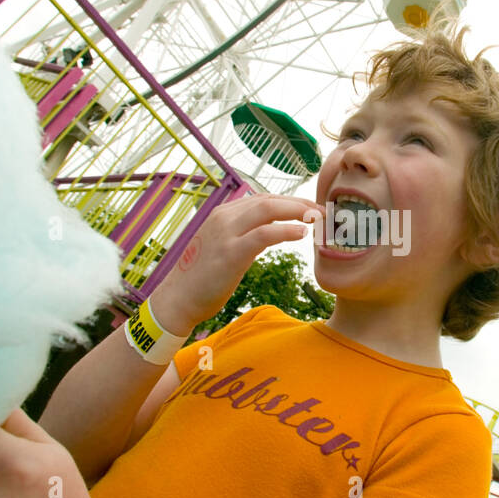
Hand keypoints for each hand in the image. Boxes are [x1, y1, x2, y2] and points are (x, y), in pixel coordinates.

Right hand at [149, 193, 322, 330]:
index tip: (310, 207)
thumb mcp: (221, 246)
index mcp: (223, 214)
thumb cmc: (201, 277)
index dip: (290, 201)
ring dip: (297, 210)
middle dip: (299, 202)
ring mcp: (226, 233)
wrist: (177, 298)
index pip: (263, 199)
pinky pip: (263, 234)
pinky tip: (301, 233)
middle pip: (269, 200)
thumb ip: (242, 234)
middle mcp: (224, 217)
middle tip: (321, 210)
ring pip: (268, 210)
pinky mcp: (230, 253)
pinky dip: (285, 229)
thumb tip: (266, 230)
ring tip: (317, 217)